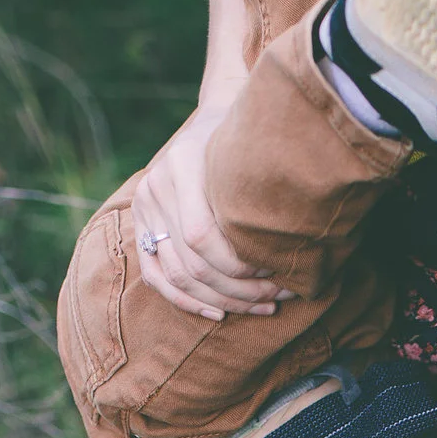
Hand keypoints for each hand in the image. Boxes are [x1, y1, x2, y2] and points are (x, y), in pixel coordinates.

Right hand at [132, 117, 292, 320]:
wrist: (216, 123)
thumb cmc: (246, 140)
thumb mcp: (255, 152)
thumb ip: (261, 190)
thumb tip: (294, 242)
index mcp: (181, 164)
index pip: (203, 237)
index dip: (240, 265)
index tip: (277, 271)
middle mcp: (156, 187)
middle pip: (193, 263)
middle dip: (239, 289)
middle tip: (277, 298)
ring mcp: (144, 209)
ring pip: (177, 276)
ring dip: (221, 300)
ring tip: (260, 307)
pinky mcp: (142, 228)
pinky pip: (157, 277)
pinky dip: (187, 302)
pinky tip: (219, 314)